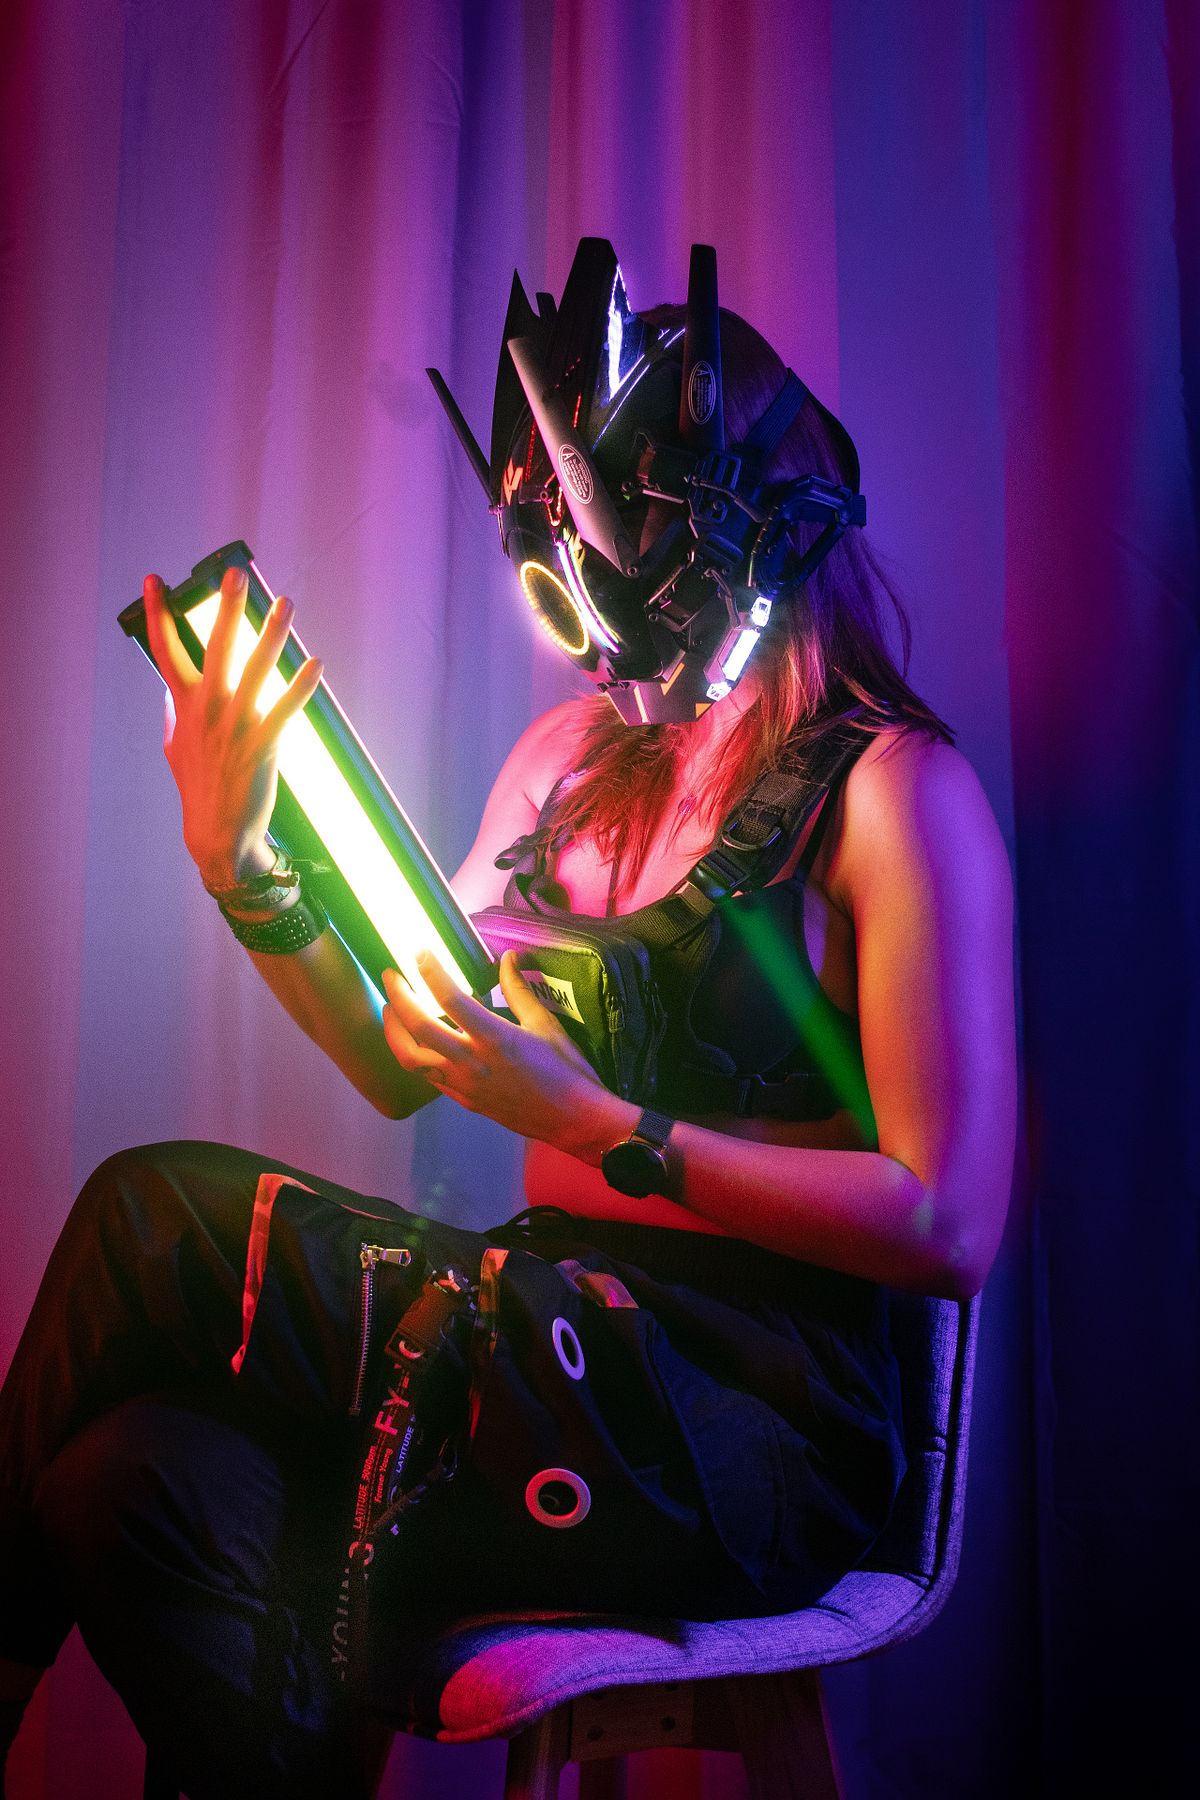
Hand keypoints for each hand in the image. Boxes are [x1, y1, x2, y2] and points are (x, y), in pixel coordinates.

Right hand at [142, 566, 322, 885]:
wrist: (217, 834)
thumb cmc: (199, 788)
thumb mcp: (176, 748)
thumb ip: (175, 714)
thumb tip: (170, 691)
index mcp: (185, 704)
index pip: (166, 649)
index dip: (158, 614)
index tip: (155, 581)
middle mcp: (208, 709)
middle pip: (217, 648)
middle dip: (227, 609)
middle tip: (235, 576)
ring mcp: (235, 726)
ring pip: (256, 670)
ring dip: (273, 635)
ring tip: (286, 604)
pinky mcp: (263, 746)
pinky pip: (285, 708)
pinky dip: (301, 686)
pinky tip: (315, 663)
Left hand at [380, 949, 626, 1160]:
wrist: (573, 1120)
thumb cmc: (566, 1070)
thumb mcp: (545, 1024)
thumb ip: (519, 990)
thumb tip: (508, 957)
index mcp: (494, 1038)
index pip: (451, 998)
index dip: (429, 971)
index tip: (418, 951)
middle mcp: (471, 1061)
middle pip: (419, 1027)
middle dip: (398, 998)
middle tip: (390, 976)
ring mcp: (463, 1085)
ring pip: (411, 1058)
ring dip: (395, 1032)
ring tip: (391, 1011)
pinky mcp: (463, 1101)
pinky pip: (427, 1077)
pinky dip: (415, 1055)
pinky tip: (416, 1042)